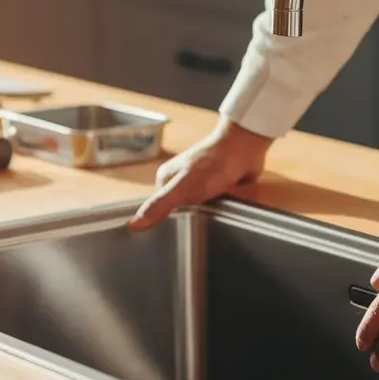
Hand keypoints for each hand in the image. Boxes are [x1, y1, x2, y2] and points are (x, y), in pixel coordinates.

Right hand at [127, 118, 272, 229]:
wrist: (245, 146)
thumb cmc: (212, 164)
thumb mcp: (182, 188)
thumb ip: (160, 206)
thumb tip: (133, 225)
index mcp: (165, 179)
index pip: (159, 210)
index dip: (166, 222)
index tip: (176, 233)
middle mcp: (180, 180)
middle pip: (179, 211)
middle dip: (190, 219)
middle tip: (198, 227)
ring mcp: (199, 183)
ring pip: (199, 209)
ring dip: (207, 215)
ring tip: (213, 221)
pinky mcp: (217, 186)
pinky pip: (215, 205)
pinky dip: (220, 209)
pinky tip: (224, 214)